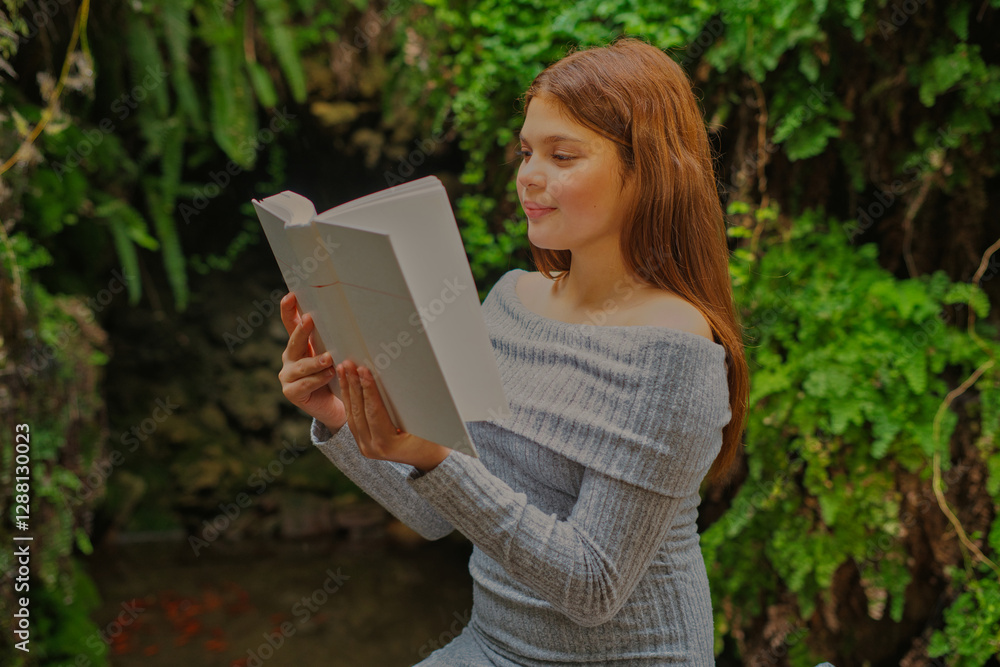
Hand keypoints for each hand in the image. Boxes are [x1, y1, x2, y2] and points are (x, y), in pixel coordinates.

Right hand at [278, 293, 347, 431]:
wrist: (335, 405)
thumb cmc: (336, 375)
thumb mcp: (334, 354)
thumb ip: (334, 340)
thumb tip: (351, 317)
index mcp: (299, 345)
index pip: (291, 324)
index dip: (289, 310)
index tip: (291, 295)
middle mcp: (290, 358)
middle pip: (294, 342)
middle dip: (302, 331)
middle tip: (309, 319)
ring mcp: (288, 376)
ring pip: (300, 365)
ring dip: (315, 361)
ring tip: (329, 358)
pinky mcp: (292, 392)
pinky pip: (304, 384)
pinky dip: (318, 379)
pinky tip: (329, 375)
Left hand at [335, 359, 452, 473]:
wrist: (428, 459)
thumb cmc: (431, 441)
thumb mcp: (422, 423)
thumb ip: (405, 407)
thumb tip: (396, 380)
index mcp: (386, 444)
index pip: (374, 411)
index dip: (368, 388)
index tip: (363, 370)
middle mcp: (371, 448)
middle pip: (358, 411)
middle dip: (353, 385)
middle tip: (348, 365)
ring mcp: (365, 447)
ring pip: (351, 414)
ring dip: (347, 390)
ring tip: (342, 370)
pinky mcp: (363, 443)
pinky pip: (352, 419)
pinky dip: (349, 400)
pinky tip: (346, 384)